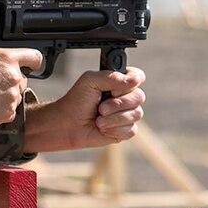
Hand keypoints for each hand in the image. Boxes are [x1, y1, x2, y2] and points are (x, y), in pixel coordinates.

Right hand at [0, 46, 43, 127]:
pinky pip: (9, 110)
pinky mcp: (8, 113)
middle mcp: (14, 77)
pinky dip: (1, 110)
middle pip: (23, 78)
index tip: (30, 65)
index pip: (34, 57)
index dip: (32, 61)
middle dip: (11, 81)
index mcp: (7, 58)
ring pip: (15, 95)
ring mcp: (12, 96)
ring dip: (5, 96)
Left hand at [23, 67, 145, 152]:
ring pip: (136, 114)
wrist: (67, 124)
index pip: (138, 77)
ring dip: (114, 118)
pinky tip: (103, 128)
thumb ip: (111, 77)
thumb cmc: (76, 101)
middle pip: (139, 97)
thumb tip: (134, 80)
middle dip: (118, 104)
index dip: (131, 83)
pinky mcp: (125, 130)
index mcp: (119, 82)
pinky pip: (131, 130)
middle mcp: (125, 97)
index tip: (115, 89)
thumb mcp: (90, 81)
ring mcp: (126, 114)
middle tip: (101, 108)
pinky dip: (115, 130)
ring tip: (99, 119)